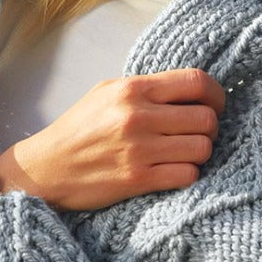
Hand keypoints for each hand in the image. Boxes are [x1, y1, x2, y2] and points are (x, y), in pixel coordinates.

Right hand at [0, 68, 224, 210]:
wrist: (44, 168)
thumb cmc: (77, 129)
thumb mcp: (105, 93)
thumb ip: (145, 88)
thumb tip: (188, 89)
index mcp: (132, 89)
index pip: (197, 82)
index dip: (217, 94)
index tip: (215, 105)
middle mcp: (138, 116)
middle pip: (206, 118)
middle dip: (210, 127)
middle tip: (197, 133)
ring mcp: (139, 149)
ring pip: (202, 148)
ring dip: (200, 153)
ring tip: (184, 154)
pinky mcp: (137, 179)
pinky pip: (187, 175)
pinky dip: (186, 174)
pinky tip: (173, 171)